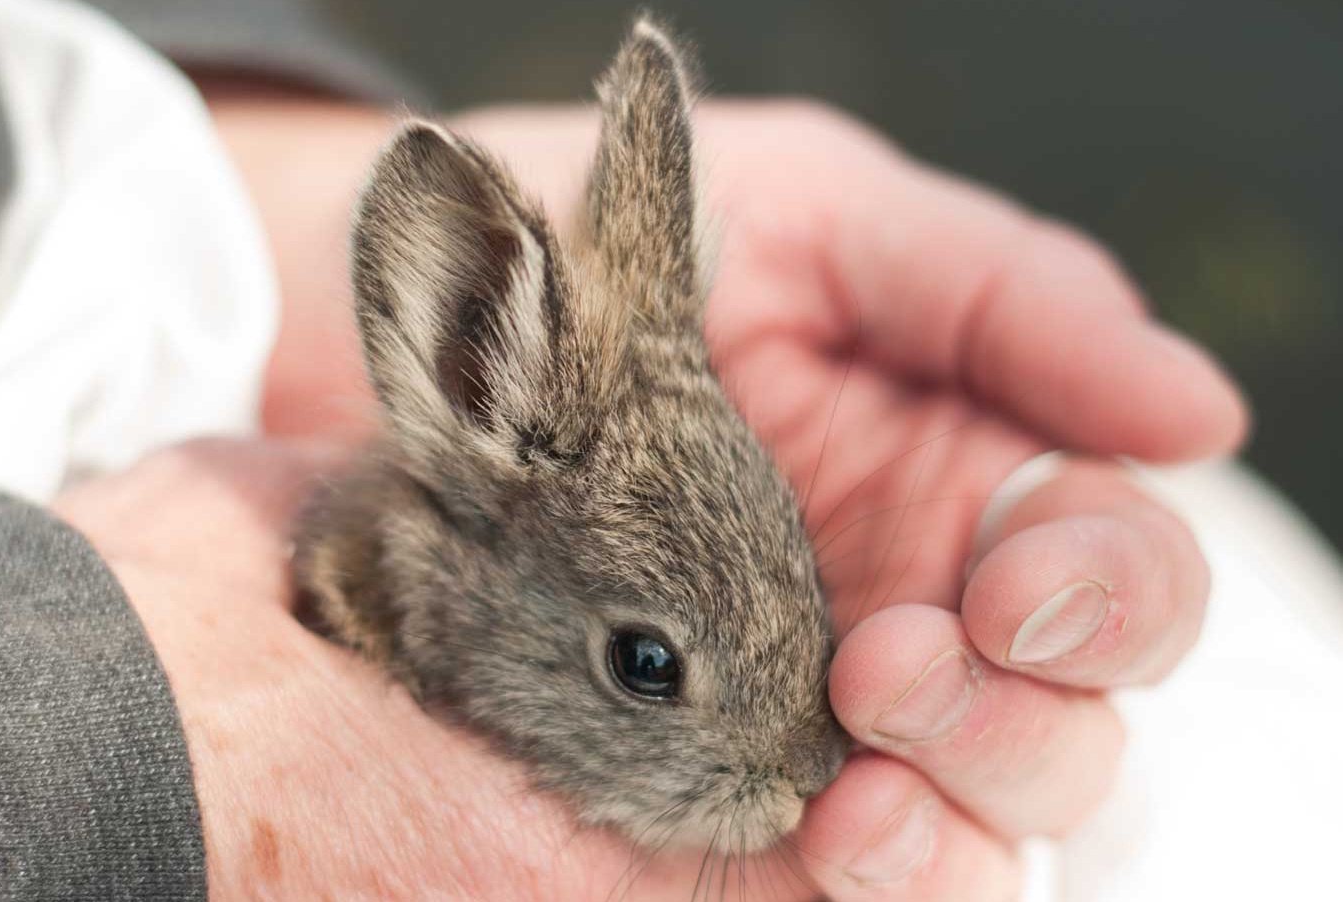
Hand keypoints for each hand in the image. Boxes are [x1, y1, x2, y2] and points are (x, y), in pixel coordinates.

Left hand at [208, 91, 1244, 898]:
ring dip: (957, 812)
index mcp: (969, 482)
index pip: (1114, 566)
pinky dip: (888, 868)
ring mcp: (822, 707)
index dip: (1109, 590)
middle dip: (1015, 717)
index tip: (1019, 580)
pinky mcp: (723, 784)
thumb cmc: (626, 255)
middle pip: (1068, 721)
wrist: (429, 321)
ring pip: (986, 819)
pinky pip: (860, 864)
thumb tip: (1198, 416)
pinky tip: (833, 831)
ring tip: (856, 788)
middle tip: (888, 665)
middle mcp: (919, 606)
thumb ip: (1003, 297)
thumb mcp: (823, 223)